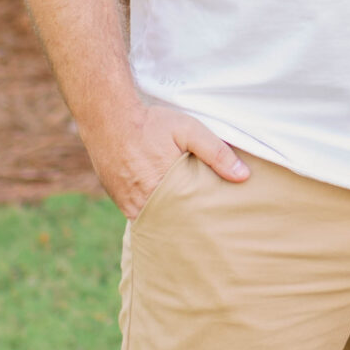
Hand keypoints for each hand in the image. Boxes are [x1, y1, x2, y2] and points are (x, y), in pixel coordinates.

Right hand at [89, 96, 250, 218]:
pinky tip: (165, 211)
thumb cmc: (150, 124)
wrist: (107, 118)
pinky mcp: (119, 200)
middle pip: (172, 224)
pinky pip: (139, 215)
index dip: (203, 224)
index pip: (190, 219)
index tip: (216, 227)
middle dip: (187, 227)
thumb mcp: (189, 130)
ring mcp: (128, 203)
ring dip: (169, 221)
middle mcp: (144, 202)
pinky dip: (153, 214)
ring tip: (187, 223)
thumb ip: (216, 152)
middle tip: (206, 231)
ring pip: (155, 222)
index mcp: (165, 189)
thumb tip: (242, 176)